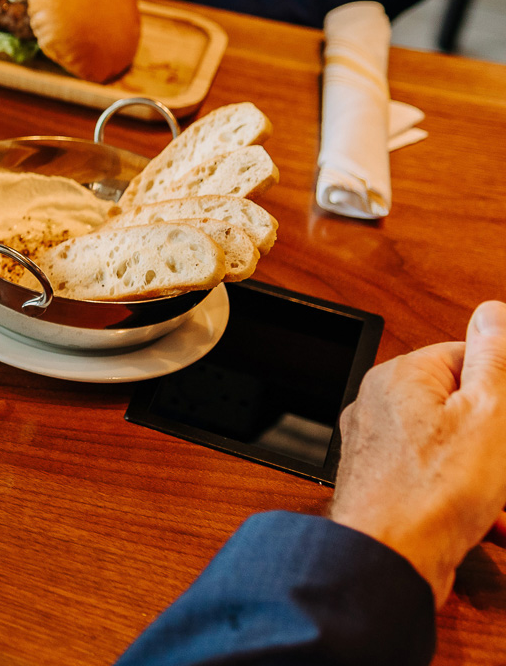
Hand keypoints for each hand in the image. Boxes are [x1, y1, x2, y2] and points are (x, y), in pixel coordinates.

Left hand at [329, 300, 505, 604]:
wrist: (389, 561)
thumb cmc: (433, 492)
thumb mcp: (488, 414)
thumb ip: (494, 359)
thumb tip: (494, 311)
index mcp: (401, 375)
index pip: (469, 358)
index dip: (505, 392)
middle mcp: (380, 404)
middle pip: (465, 408)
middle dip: (502, 441)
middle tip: (505, 465)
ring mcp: (379, 446)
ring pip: (457, 449)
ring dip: (493, 477)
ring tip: (502, 503)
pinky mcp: (386, 485)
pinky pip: (439, 480)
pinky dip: (471, 500)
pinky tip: (495, 524)